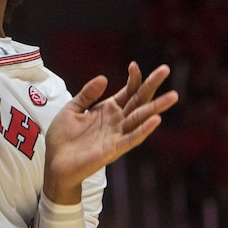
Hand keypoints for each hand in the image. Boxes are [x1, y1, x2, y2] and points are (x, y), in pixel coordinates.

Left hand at [43, 62, 177, 204]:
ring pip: (141, 117)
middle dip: (152, 85)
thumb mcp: (72, 109)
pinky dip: (144, 129)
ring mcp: (117, 134)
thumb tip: (104, 78)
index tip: (133, 65)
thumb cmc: (63, 137)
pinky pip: (132, 138)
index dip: (133, 78)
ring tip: (173, 95)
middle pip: (139, 100)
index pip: (128, 91)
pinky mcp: (114, 149)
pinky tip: (156, 119)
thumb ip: (87, 94)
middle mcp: (117, 120)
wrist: (54, 162)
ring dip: (157, 107)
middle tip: (166, 69)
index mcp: (108, 109)